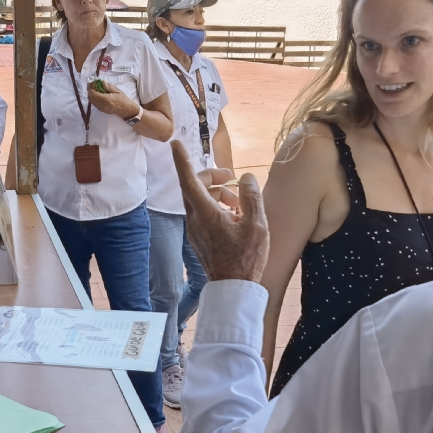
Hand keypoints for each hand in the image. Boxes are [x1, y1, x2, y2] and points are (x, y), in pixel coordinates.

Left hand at [87, 84, 137, 119]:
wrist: (125, 109)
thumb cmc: (122, 99)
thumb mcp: (117, 90)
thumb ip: (108, 86)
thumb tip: (101, 82)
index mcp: (107, 99)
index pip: (94, 94)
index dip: (91, 88)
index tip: (92, 82)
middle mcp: (102, 105)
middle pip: (91, 97)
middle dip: (90, 90)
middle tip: (92, 85)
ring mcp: (101, 108)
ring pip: (91, 100)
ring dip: (91, 94)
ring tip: (95, 89)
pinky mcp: (101, 110)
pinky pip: (94, 103)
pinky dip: (93, 98)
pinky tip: (97, 94)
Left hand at [172, 138, 267, 282]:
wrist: (234, 289)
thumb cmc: (246, 258)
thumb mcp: (257, 224)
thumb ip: (251, 196)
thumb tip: (246, 178)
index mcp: (205, 213)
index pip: (189, 179)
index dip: (182, 159)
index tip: (175, 143)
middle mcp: (195, 220)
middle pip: (196, 187)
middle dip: (212, 177)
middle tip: (232, 177)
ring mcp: (195, 230)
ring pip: (200, 200)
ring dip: (218, 194)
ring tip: (241, 203)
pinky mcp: (199, 238)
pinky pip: (203, 214)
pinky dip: (217, 207)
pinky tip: (235, 215)